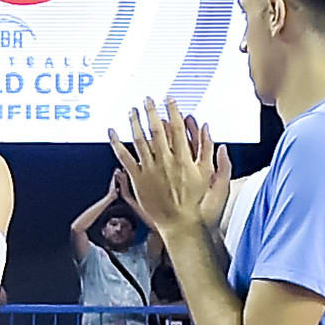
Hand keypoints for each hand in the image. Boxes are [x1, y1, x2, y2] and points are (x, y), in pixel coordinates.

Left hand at [110, 102, 227, 232]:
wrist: (181, 225)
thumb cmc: (199, 204)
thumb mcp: (212, 177)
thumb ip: (210, 152)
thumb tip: (208, 129)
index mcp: (184, 158)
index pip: (177, 128)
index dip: (172, 111)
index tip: (169, 99)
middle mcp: (165, 161)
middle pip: (156, 130)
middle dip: (152, 112)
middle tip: (147, 99)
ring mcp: (150, 170)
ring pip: (139, 140)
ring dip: (135, 122)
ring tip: (132, 111)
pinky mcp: (138, 180)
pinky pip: (125, 158)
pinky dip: (117, 144)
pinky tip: (112, 132)